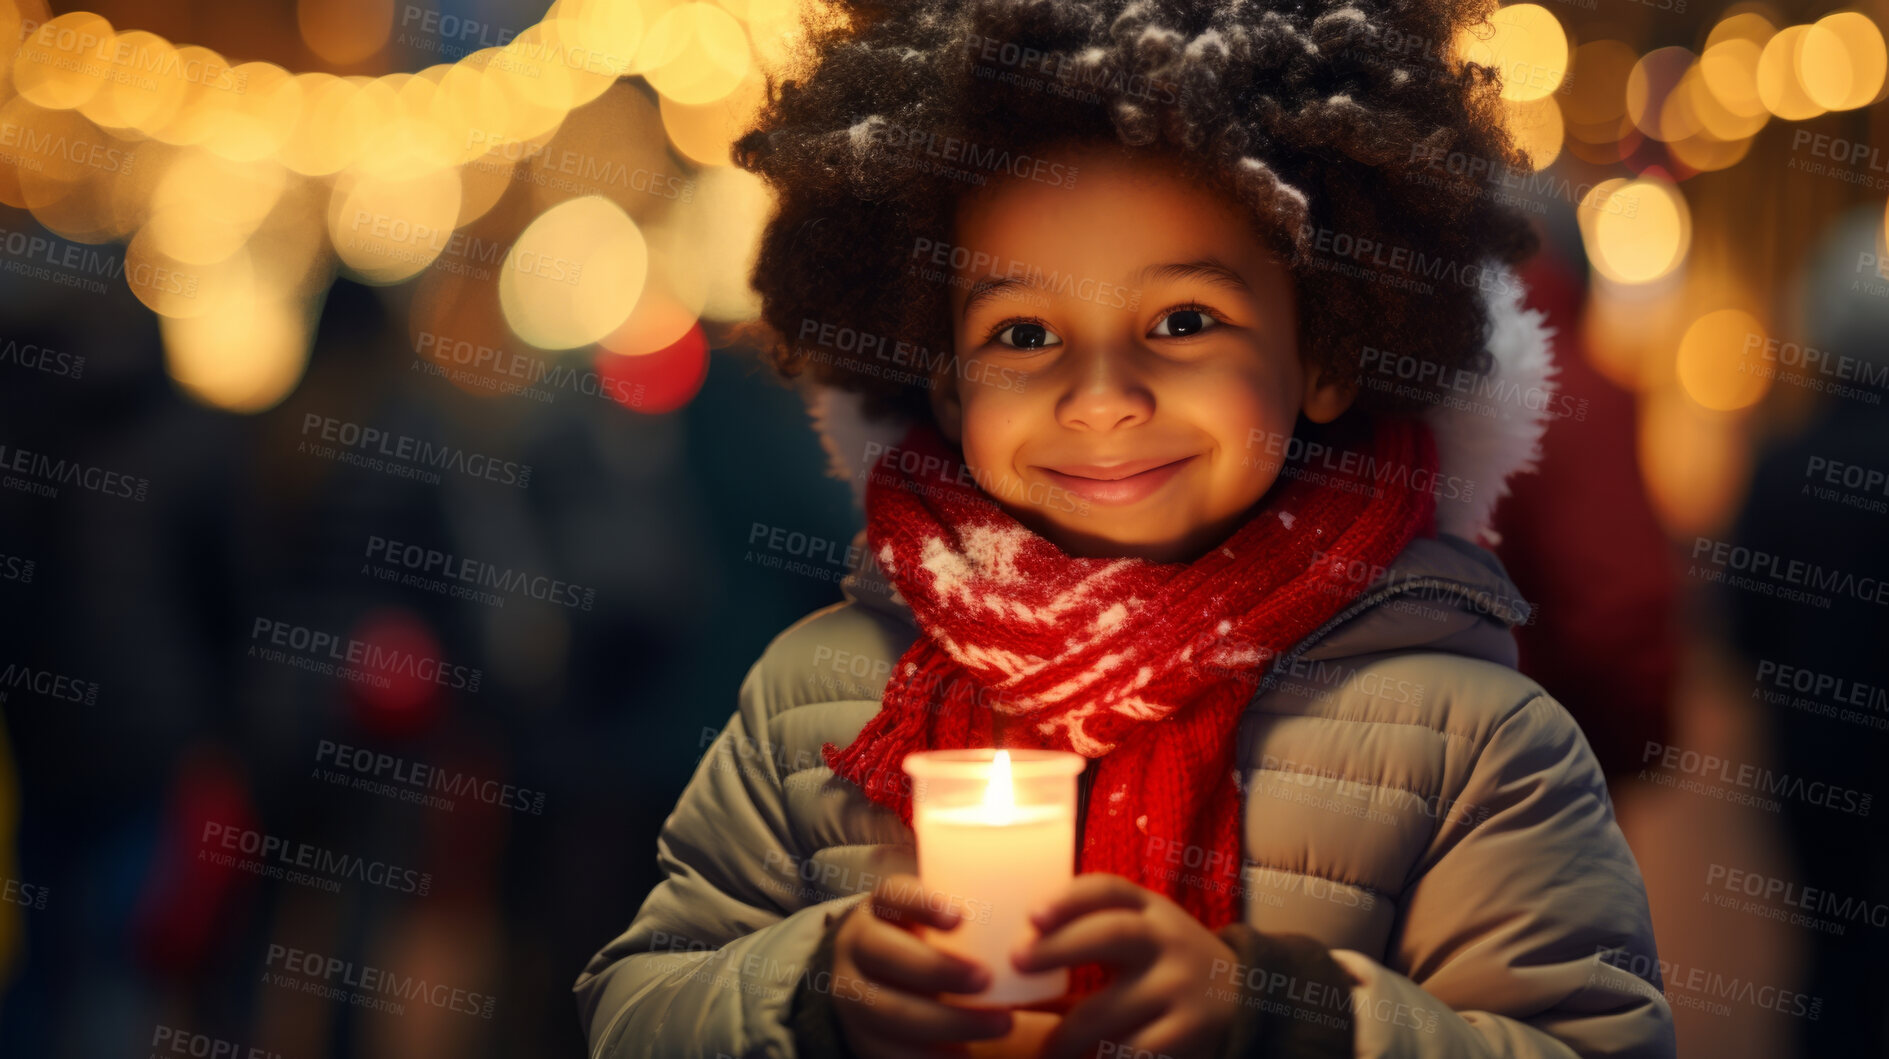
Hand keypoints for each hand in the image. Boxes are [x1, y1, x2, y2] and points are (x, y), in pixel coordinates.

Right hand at [830, 872, 1015, 1057]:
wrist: (874, 981)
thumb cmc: (927, 941)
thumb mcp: (936, 918)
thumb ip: (975, 914)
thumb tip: (1047, 917)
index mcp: (881, 907)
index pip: (893, 894)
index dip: (923, 903)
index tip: (960, 917)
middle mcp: (856, 946)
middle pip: (886, 953)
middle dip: (937, 969)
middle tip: (988, 979)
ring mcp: (852, 994)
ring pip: (890, 1009)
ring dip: (949, 1021)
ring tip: (1003, 1024)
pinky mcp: (860, 1037)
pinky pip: (888, 1052)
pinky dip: (930, 1057)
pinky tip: (967, 1056)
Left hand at [1011, 873, 1241, 1058]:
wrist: (1249, 998)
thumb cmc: (1170, 962)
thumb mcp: (1148, 930)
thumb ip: (1099, 927)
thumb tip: (1022, 944)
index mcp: (1150, 910)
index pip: (1109, 889)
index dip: (1069, 897)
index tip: (1032, 915)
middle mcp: (1166, 939)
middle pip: (1111, 933)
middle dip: (1060, 946)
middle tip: (1018, 961)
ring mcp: (1179, 985)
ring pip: (1111, 1007)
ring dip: (1067, 1033)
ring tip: (1047, 1051)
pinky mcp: (1189, 1030)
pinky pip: (1136, 1049)